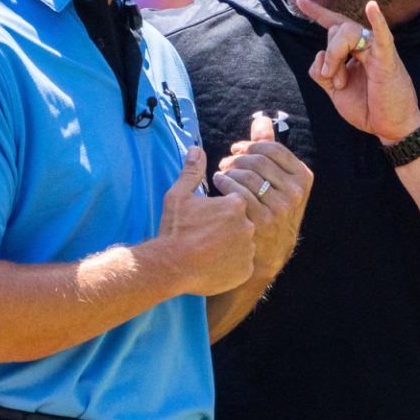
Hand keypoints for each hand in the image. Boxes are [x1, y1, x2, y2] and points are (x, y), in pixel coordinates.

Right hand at [158, 147, 255, 295]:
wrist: (171, 266)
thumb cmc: (175, 230)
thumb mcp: (179, 196)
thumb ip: (192, 172)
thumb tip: (196, 149)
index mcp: (236, 204)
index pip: (236, 202)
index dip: (219, 210)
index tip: (205, 218)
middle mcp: (248, 225)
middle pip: (241, 222)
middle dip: (227, 228)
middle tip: (205, 236)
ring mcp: (248, 249)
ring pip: (244, 244)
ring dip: (231, 246)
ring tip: (209, 251)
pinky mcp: (246, 270)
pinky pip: (243, 265)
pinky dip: (232, 265)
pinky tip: (215, 265)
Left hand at [217, 114, 313, 278]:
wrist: (269, 253)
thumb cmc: (271, 209)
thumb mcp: (279, 180)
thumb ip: (270, 148)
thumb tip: (261, 119)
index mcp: (302, 177)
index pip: (272, 148)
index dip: (250, 145)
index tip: (237, 149)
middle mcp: (295, 192)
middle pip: (257, 160)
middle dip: (237, 158)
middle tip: (226, 162)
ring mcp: (280, 208)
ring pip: (246, 175)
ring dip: (228, 170)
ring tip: (221, 173)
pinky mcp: (262, 221)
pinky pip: (237, 192)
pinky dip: (224, 184)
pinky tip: (218, 184)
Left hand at [295, 0, 419, 143]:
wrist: (391, 127)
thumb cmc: (368, 108)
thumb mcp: (335, 93)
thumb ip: (322, 74)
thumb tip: (318, 56)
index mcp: (354, 52)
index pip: (334, 25)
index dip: (317, 12)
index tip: (300, 0)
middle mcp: (365, 46)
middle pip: (336, 30)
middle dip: (328, 56)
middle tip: (335, 83)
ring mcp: (377, 51)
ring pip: (347, 31)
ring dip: (335, 55)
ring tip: (340, 83)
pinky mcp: (387, 61)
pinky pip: (381, 37)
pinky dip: (377, 21)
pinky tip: (372, 7)